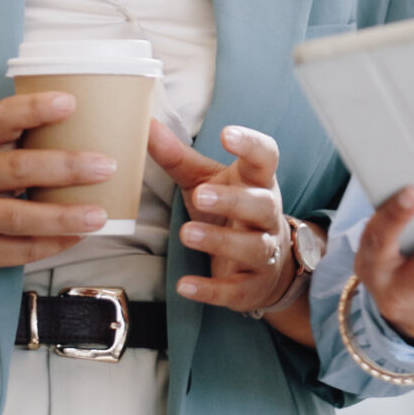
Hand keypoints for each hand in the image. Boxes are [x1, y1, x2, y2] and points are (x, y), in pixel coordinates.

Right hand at [0, 91, 116, 268]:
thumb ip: (24, 136)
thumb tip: (92, 127)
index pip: (1, 118)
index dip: (34, 108)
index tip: (70, 102)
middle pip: (18, 169)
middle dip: (66, 168)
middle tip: (106, 166)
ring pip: (19, 217)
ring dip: (64, 217)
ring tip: (99, 216)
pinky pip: (19, 250)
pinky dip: (53, 244)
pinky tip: (80, 236)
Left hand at [148, 121, 294, 312]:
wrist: (268, 266)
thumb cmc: (230, 211)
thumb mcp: (205, 180)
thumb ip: (177, 156)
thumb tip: (145, 124)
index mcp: (257, 182)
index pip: (265, 157)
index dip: (251, 144)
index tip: (227, 134)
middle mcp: (267, 215)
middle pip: (260, 205)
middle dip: (232, 200)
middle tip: (200, 194)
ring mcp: (264, 251)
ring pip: (252, 247)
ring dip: (221, 241)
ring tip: (187, 234)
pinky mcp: (252, 285)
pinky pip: (235, 289)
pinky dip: (211, 289)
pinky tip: (185, 285)